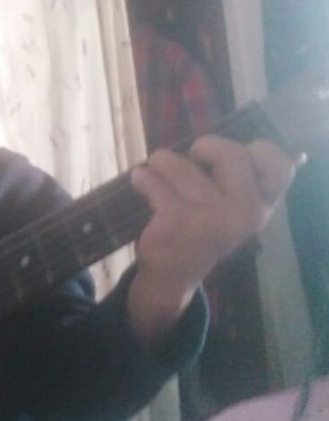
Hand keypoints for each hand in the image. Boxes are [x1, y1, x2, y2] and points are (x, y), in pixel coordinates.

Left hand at [127, 136, 297, 348]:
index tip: (225, 160)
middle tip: (190, 158)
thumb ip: (237, 178)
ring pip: (177, 162)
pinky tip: (142, 184)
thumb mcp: (230, 207)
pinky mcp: (176, 221)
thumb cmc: (201, 227)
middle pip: (231, 153)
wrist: (173, 274)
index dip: (254, 151)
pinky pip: (152, 179)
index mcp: (261, 205)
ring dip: (160, 162)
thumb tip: (236, 146)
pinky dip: (142, 178)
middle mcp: (243, 213)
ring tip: (155, 173)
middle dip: (204, 146)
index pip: (279, 166)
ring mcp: (210, 218)